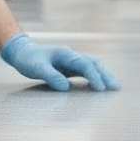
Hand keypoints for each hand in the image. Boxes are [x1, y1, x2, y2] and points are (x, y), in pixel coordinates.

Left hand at [0, 33, 120, 91]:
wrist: (23, 52)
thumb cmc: (28, 59)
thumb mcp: (36, 68)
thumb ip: (51, 76)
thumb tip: (66, 87)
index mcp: (65, 54)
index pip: (84, 64)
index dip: (94, 76)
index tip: (100, 88)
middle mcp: (72, 56)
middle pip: (94, 63)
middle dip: (106, 74)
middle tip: (116, 87)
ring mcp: (72, 60)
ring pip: (93, 65)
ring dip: (104, 75)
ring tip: (114, 87)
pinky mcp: (71, 67)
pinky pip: (87, 71)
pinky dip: (96, 77)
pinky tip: (101, 86)